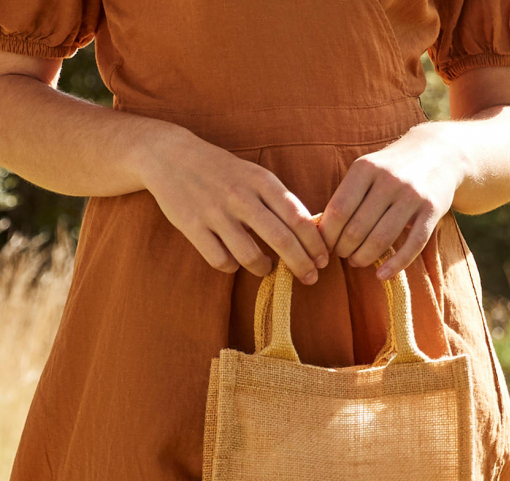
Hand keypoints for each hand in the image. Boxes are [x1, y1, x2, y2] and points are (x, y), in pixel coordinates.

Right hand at [138, 127, 328, 284]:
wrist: (170, 156)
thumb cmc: (222, 170)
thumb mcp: (255, 175)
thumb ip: (280, 201)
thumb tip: (310, 234)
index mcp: (261, 181)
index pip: (298, 218)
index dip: (315, 244)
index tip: (324, 260)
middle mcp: (240, 196)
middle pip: (281, 240)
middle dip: (301, 264)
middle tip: (311, 278)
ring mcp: (215, 213)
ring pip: (251, 256)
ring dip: (265, 269)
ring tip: (268, 268)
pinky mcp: (193, 227)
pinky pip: (221, 260)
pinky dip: (233, 267)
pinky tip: (236, 262)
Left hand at [317, 123, 464, 279]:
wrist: (439, 152)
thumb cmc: (391, 169)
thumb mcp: (366, 170)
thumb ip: (345, 196)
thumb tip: (317, 231)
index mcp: (365, 168)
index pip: (338, 211)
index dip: (327, 236)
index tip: (325, 246)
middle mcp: (389, 180)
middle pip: (357, 229)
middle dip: (344, 249)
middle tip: (343, 254)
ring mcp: (412, 195)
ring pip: (381, 239)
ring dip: (364, 258)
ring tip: (357, 261)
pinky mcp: (432, 210)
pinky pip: (412, 245)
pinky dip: (395, 265)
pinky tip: (381, 275)